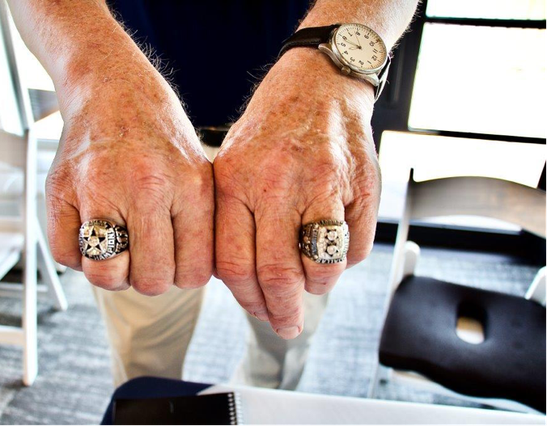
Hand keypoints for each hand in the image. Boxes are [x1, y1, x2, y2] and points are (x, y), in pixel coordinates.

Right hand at [45, 48, 213, 292]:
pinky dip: (78, 253)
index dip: (185, 273)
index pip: (194, 272)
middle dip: (148, 275)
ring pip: (104, 275)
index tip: (176, 260)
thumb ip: (201, 226)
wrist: (112, 88)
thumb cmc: (158, 134)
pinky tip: (92, 229)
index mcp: (190, 187)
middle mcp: (146, 189)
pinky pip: (66, 256)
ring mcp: (99, 188)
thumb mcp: (199, 173)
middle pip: (150, 281)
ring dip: (112, 271)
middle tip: (144, 253)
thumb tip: (193, 276)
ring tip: (118, 245)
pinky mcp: (60, 190)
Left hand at [214, 48, 379, 338]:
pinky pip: (355, 247)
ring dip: (317, 287)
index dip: (248, 300)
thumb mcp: (231, 165)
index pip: (235, 265)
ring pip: (322, 267)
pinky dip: (345, 261)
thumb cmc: (271, 129)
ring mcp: (323, 184)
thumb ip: (233, 220)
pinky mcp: (360, 185)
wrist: (318, 83)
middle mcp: (277, 185)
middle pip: (279, 274)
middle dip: (284, 313)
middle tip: (288, 325)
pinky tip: (333, 248)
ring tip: (312, 285)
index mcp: (236, 182)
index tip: (259, 310)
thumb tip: (243, 282)